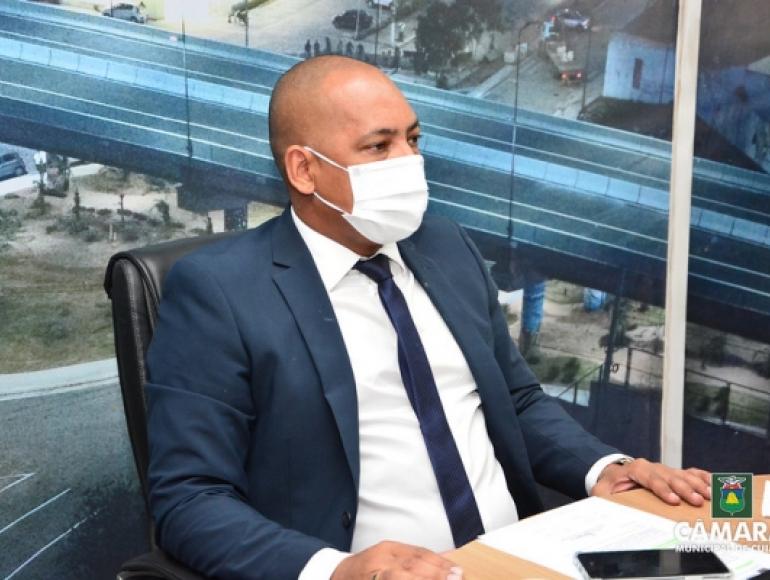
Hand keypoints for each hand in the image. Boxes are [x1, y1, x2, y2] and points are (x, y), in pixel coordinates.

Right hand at [331, 541, 462, 579]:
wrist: (336, 576)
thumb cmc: (367, 568)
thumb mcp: (389, 556)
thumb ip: (414, 558)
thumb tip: (445, 559)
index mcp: (387, 549)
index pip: (418, 554)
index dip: (439, 562)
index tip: (457, 570)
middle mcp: (380, 560)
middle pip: (411, 565)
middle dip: (435, 573)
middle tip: (455, 578)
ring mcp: (373, 575)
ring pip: (399, 576)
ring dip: (424, 579)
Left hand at [591, 458, 710, 505]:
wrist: (613, 471)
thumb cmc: (610, 484)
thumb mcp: (602, 491)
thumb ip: (604, 498)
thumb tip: (603, 507)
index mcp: (636, 469)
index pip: (651, 479)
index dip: (662, 489)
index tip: (673, 501)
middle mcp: (653, 467)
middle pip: (671, 477)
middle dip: (685, 489)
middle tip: (697, 501)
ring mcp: (665, 469)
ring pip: (684, 474)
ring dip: (698, 485)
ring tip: (710, 496)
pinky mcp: (673, 473)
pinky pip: (691, 472)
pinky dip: (703, 477)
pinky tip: (714, 484)